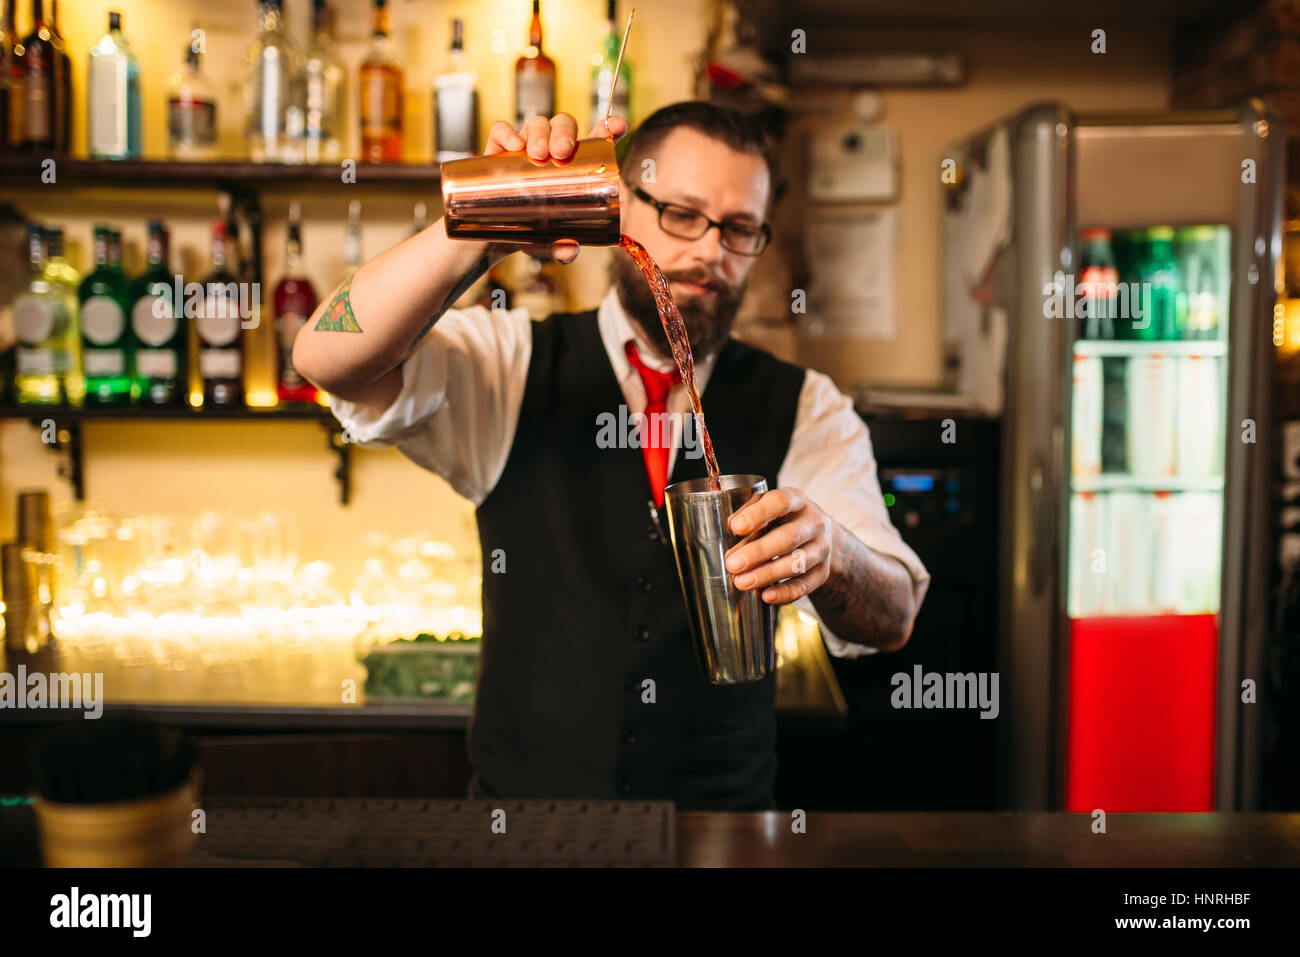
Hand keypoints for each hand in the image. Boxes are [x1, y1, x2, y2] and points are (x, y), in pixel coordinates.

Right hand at [483, 113, 629, 264]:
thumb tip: (570, 249)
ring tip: (538, 154)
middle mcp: (550, 151)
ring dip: (540, 133)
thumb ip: (559, 249)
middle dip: (565, 133)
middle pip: (563, 125)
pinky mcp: (497, 151)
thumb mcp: (546, 244)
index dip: (609, 128)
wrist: (491, 237)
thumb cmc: (529, 232)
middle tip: (562, 153)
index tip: (618, 126)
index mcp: (572, 166)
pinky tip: (514, 146)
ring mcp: (524, 148)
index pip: (595, 140)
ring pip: (537, 123)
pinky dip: (508, 133)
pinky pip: (501, 131)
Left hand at [724, 488, 838, 604]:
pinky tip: (766, 596)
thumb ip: (749, 514)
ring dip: (767, 574)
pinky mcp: (822, 572)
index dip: (758, 514)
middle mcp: (814, 522)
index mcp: (797, 501)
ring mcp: (821, 548)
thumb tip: (732, 527)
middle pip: (789, 537)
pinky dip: (785, 592)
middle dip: (758, 552)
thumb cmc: (783, 519)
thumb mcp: (768, 508)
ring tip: (742, 582)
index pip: (781, 502)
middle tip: (732, 564)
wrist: (818, 535)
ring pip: (797, 563)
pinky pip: (805, 585)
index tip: (736, 528)